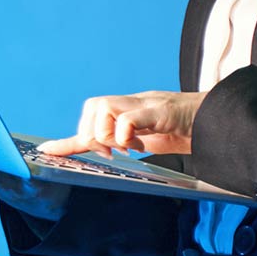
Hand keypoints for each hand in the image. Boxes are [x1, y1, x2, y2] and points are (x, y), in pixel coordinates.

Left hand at [35, 92, 200, 159]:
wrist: (210, 120)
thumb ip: (117, 142)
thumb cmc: (176, 128)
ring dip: (108, 135)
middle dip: (93, 136)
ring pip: (103, 109)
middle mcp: (130, 103)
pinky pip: (127, 119)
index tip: (46, 151)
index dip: (68, 139)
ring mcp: (143, 104)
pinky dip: (124, 135)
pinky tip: (137, 146)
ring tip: (128, 147)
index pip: (89, 118)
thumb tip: (97, 150)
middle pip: (91, 108)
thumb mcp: (140, 138)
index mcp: (124, 110)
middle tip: (113, 152)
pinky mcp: (158, 111)